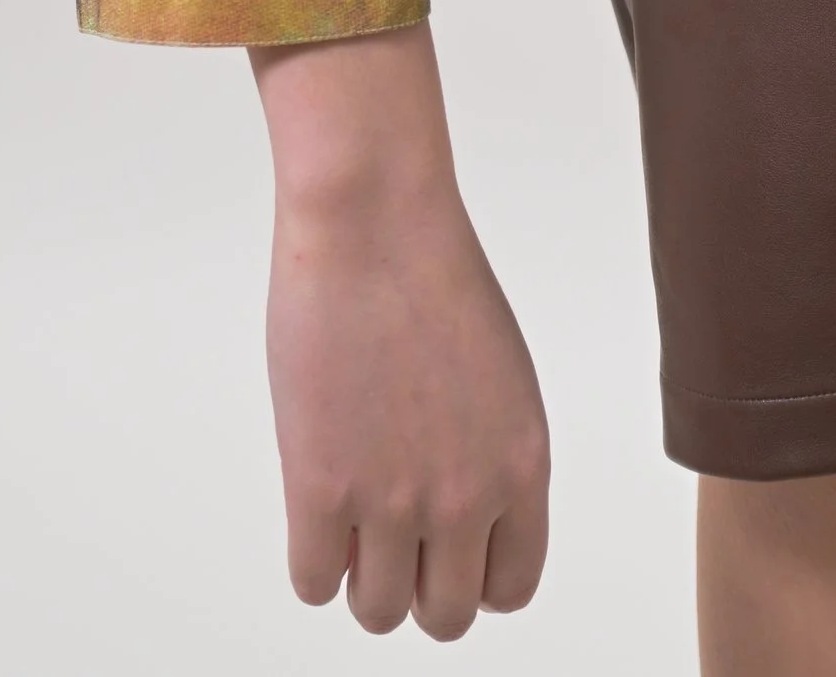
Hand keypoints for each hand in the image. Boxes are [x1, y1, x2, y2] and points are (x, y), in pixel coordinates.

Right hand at [253, 27, 550, 638]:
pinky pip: (315, 584)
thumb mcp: (500, 376)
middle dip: (419, 584)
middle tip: (393, 536)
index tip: (448, 545)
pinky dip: (313, 559)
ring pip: (379, 611)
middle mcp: (467, 495)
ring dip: (362, 576)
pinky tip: (315, 508)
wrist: (375, 219)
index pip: (512, 588)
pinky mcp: (323, 489)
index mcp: (522, 465)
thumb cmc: (432, 275)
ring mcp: (395, 499)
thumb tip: (461, 521)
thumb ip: (491, 455)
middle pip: (446, 616)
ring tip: (351, 519)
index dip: (473, 572)